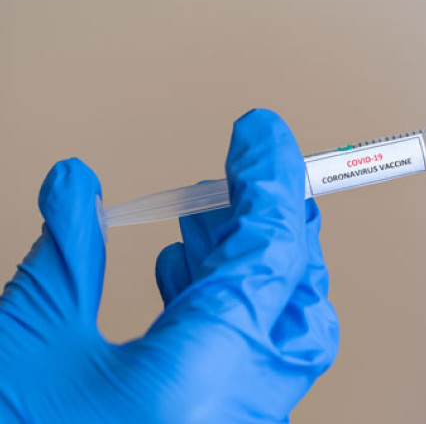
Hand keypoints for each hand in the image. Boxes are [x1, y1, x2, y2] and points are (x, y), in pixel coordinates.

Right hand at [0, 109, 337, 422]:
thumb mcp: (29, 345)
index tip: (263, 131)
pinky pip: (254, 363)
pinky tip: (186, 278)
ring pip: (281, 326)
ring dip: (246, 263)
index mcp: (205, 379)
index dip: (271, 179)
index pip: (272, 251)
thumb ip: (64, 254)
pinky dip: (231, 309)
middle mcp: (242, 409)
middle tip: (239, 175)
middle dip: (269, 223)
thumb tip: (76, 183)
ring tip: (201, 220)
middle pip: (294, 291)